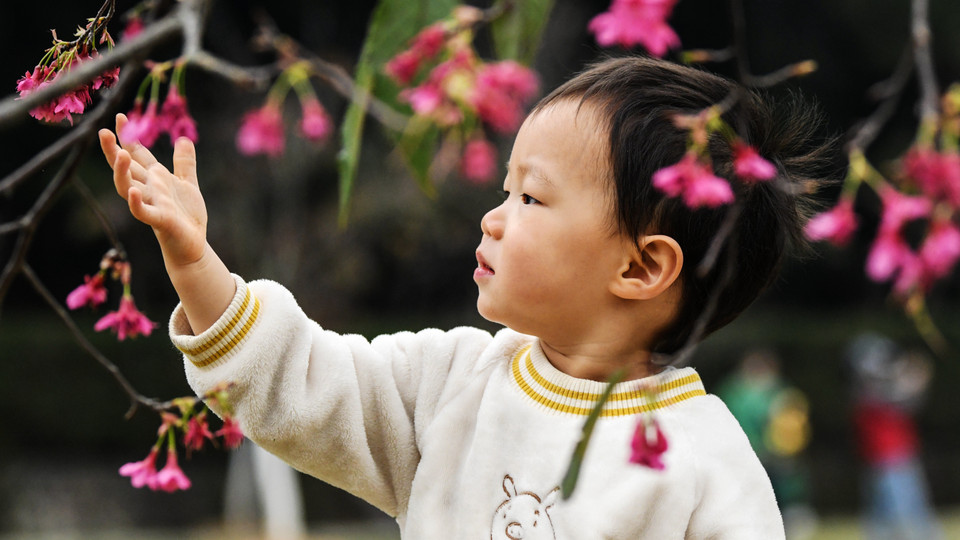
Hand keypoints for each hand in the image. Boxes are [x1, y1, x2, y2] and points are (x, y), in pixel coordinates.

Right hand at [99, 114, 207, 268]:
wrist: (193, 244)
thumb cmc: (187, 215)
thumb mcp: (188, 184)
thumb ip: (184, 163)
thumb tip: (184, 139)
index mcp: (154, 178)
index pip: (137, 154)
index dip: (128, 136)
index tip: (120, 116)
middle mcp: (148, 189)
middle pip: (124, 168)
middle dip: (112, 151)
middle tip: (102, 132)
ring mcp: (151, 204)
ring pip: (127, 187)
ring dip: (121, 172)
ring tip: (121, 153)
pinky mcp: (159, 220)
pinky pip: (143, 212)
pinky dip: (136, 203)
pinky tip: (134, 191)